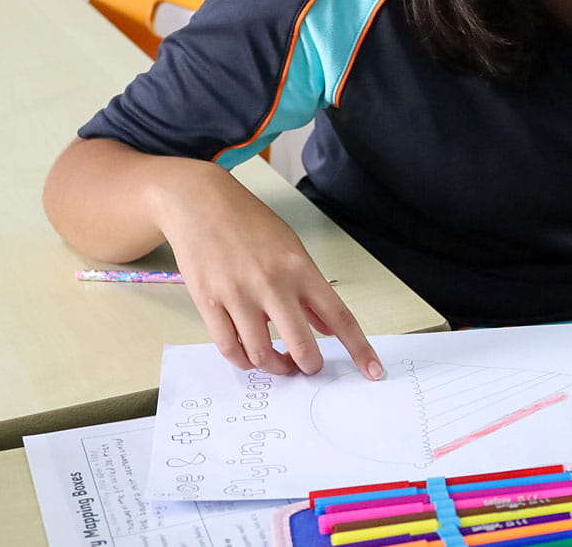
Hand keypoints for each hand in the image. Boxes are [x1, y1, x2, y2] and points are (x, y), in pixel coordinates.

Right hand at [154, 158, 381, 378]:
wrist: (200, 202)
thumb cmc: (248, 222)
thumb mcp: (291, 248)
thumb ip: (310, 291)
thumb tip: (327, 327)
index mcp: (299, 268)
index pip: (339, 316)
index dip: (359, 348)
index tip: (372, 370)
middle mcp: (272, 284)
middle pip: (301, 346)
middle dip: (310, 366)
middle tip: (309, 366)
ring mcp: (238, 295)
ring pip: (262, 355)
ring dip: (276, 368)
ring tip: (280, 363)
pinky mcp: (209, 303)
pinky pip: (230, 348)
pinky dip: (244, 361)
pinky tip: (250, 357)